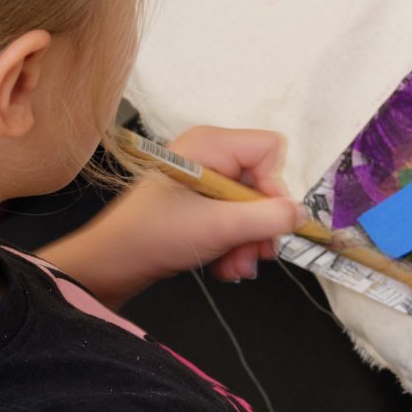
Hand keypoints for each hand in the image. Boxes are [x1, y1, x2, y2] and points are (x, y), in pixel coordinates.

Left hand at [42, 128, 297, 302]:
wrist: (108, 266)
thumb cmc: (154, 236)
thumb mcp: (218, 228)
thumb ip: (268, 219)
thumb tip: (303, 215)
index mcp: (210, 144)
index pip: (270, 150)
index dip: (274, 187)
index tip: (263, 220)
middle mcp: (210, 155)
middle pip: (263, 183)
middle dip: (261, 225)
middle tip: (253, 256)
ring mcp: (204, 179)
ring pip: (252, 206)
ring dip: (249, 241)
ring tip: (234, 268)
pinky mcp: (198, 202)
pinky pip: (234, 217)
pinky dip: (234, 243)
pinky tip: (223, 265)